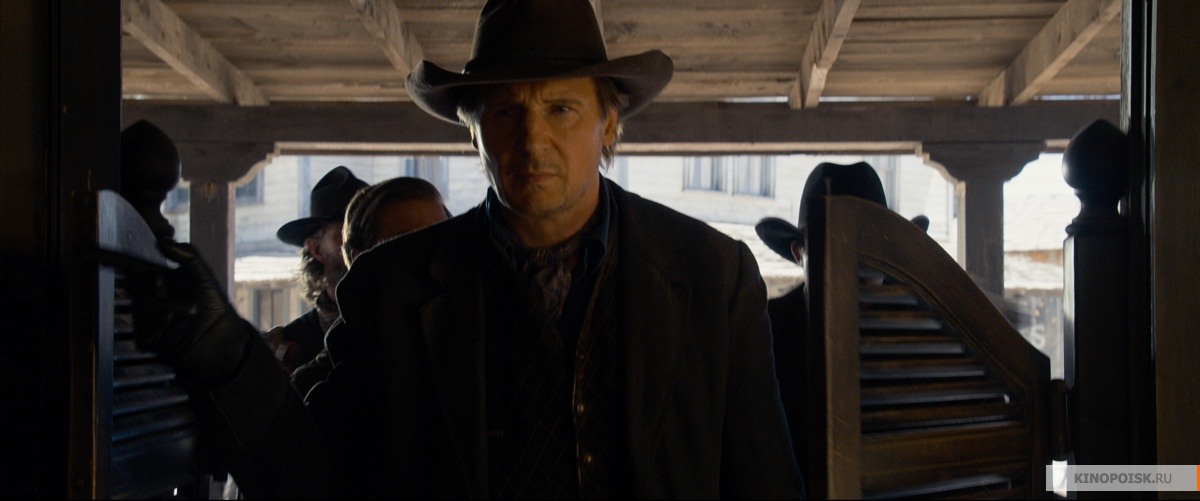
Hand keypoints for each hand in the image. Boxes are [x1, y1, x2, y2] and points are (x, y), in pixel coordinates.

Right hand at [118, 241, 260, 386]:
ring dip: (165, 303)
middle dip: (149, 282)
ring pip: (141, 303)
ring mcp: (145, 317)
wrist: (221, 337)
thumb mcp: (203, 274)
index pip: (130, 266)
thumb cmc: (214, 304)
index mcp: (158, 280)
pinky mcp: (145, 336)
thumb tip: (161, 242)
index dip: (111, 259)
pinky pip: (145, 323)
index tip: (88, 251)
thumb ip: (186, 254)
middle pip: (133, 283)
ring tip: (190, 310)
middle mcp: (148, 296)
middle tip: (162, 282)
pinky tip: (178, 324)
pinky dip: (163, 321)